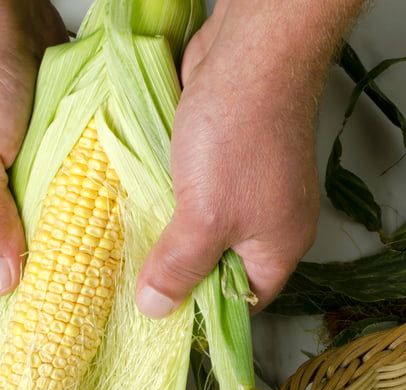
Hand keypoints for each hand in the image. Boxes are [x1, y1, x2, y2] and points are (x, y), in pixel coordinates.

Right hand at [0, 0, 65, 294]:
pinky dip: (72, 194)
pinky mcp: (36, 143)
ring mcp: (3, 162)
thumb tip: (0, 284)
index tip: (27, 299)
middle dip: (29, 256)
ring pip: (32, 211)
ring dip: (57, 226)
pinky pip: (55, 181)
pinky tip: (96, 211)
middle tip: (69, 279)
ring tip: (89, 251)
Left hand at [135, 0, 363, 316]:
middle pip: (219, 265)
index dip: (203, 313)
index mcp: (279, 246)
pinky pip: (191, 192)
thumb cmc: (239, 137)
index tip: (159, 319)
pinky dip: (165, 199)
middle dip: (179, 273)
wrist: (250, 54)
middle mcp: (268, 220)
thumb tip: (156, 309)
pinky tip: (134, 206)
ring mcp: (247, 186)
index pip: (243, 301)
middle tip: (134, 287)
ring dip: (167, 234)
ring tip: (126, 253)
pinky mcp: (223, 156)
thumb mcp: (205, 217)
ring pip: (202, 226)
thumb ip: (180, 266)